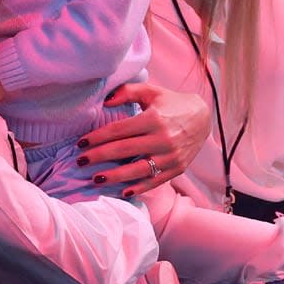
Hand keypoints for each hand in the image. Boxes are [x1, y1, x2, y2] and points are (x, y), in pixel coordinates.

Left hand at [77, 83, 210, 196]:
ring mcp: (170, 156)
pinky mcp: (177, 169)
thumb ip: (128, 92)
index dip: (98, 137)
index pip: (119, 130)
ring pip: (137, 170)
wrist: (202, 117)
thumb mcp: (151, 91)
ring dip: (114, 176)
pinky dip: (138, 188)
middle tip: (80, 161)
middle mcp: (162, 139)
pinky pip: (154, 181)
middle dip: (99, 157)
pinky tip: (122, 191)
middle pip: (124, 150)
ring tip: (95, 179)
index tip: (81, 143)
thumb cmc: (171, 103)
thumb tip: (105, 101)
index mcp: (153, 118)